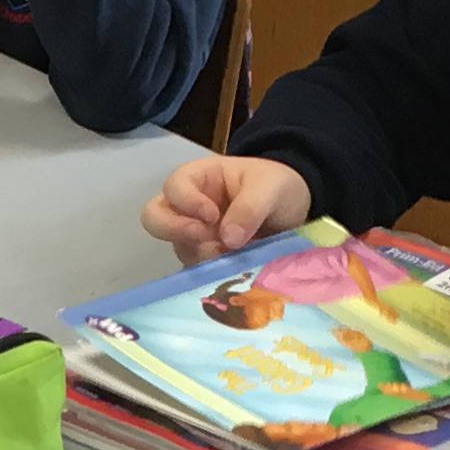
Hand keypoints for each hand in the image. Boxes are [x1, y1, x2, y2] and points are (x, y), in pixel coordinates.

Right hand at [143, 154, 310, 261]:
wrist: (294, 211)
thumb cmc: (277, 186)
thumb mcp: (271, 188)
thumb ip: (250, 207)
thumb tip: (227, 239)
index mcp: (199, 178)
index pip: (174, 187)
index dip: (187, 202)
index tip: (213, 216)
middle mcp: (188, 207)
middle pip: (155, 218)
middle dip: (175, 231)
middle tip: (207, 240)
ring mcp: (194, 235)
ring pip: (178, 247)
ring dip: (201, 254)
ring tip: (232, 255)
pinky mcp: (206, 258)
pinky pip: (196, 268)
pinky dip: (211, 271)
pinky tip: (234, 268)